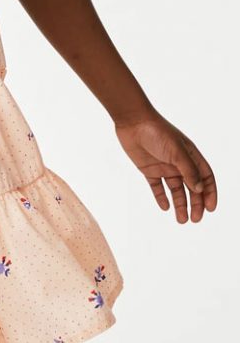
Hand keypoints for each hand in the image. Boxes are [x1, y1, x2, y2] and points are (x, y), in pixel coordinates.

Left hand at [113, 108, 216, 222]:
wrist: (132, 122)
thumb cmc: (157, 132)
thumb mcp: (176, 151)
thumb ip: (188, 170)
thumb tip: (199, 189)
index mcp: (190, 155)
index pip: (205, 177)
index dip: (210, 192)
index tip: (210, 208)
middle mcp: (179, 163)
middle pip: (192, 187)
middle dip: (196, 204)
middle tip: (195, 219)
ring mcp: (164, 167)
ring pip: (176, 190)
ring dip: (180, 204)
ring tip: (182, 220)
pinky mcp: (149, 169)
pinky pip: (157, 187)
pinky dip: (161, 198)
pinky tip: (165, 207)